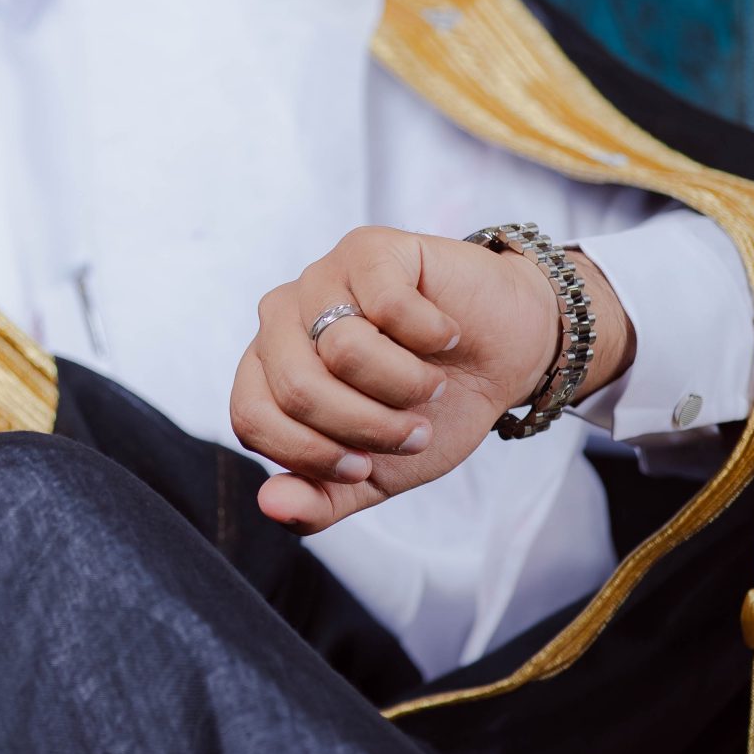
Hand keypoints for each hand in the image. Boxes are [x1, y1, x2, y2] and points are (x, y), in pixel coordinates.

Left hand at [229, 226, 632, 533]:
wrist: (502, 356)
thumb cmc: (431, 411)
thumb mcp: (377, 475)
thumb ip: (320, 500)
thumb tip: (270, 505)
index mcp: (269, 371)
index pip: (251, 418)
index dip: (311, 455)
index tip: (365, 466)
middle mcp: (281, 319)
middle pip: (297, 388)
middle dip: (368, 426)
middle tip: (414, 430)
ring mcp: (322, 277)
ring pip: (343, 349)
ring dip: (405, 385)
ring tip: (430, 385)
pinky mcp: (369, 248)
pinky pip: (388, 305)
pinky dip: (431, 334)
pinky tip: (445, 334)